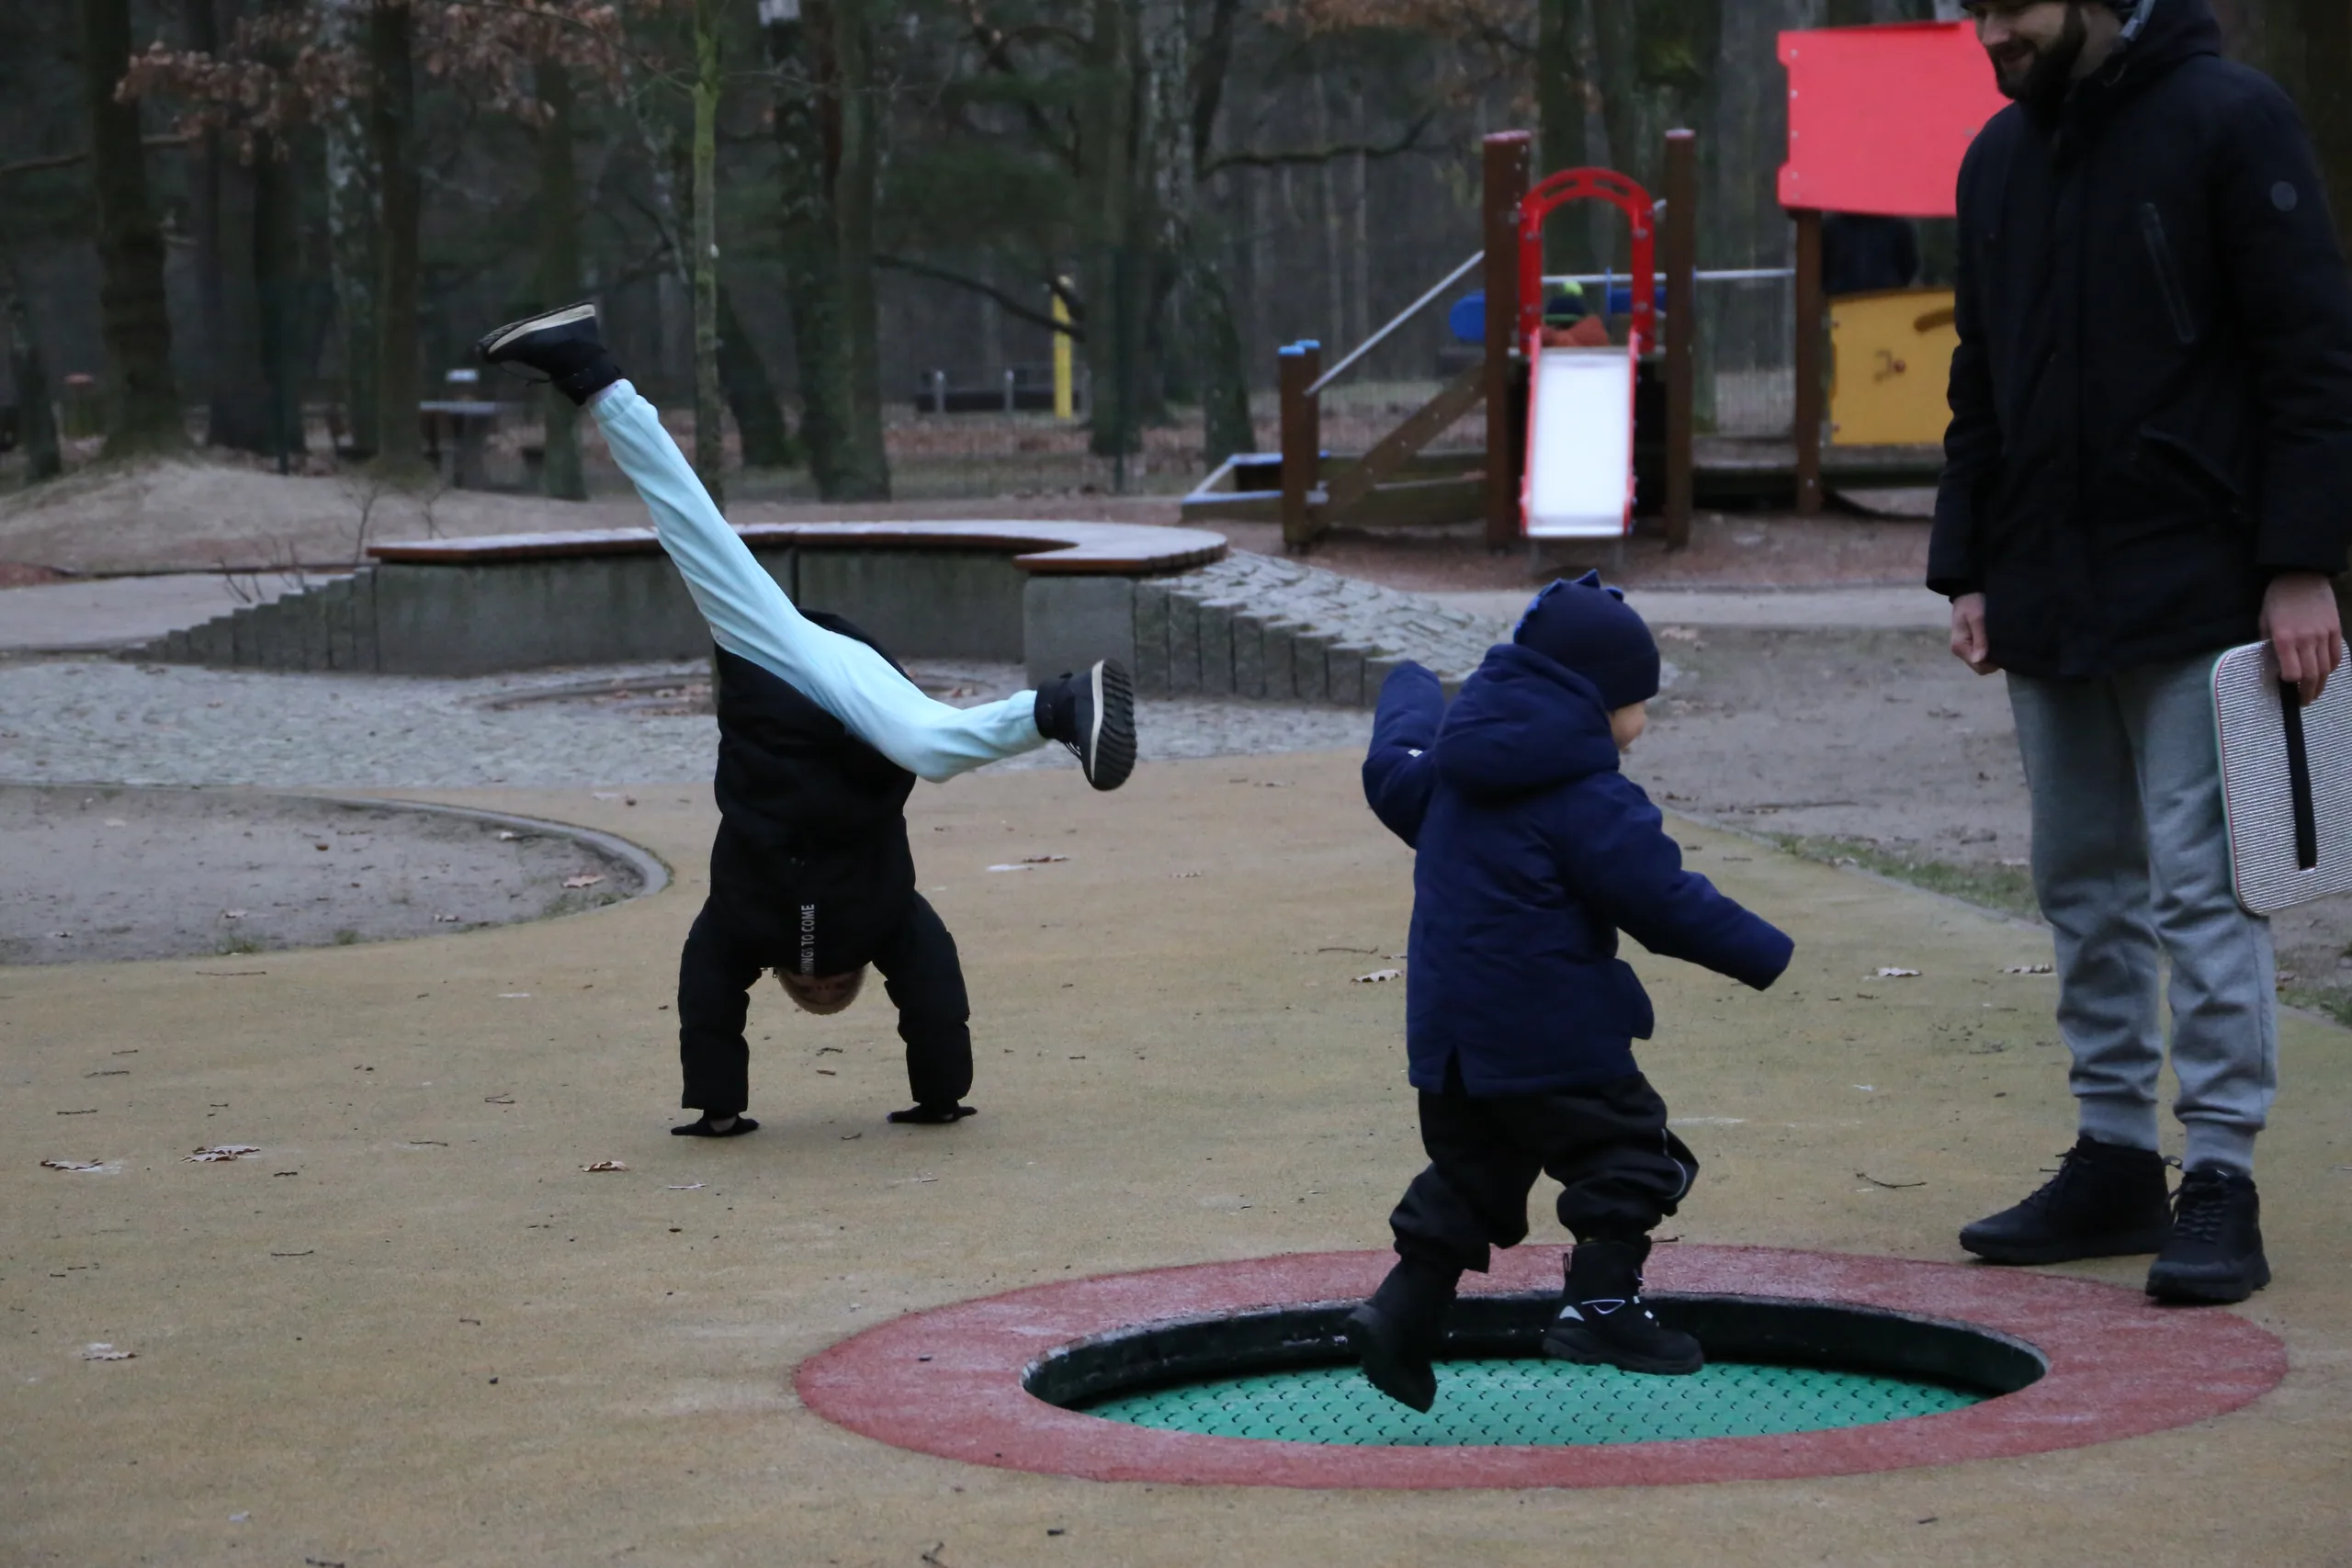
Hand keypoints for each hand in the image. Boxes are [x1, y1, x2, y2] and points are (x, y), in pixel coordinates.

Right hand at [1949, 593, 1998, 674]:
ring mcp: (1964, 648)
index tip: (2003, 650)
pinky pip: (1981, 654)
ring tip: (2000, 640)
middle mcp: (1960, 651)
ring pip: (1982, 661)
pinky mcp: (1969, 643)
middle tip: (2004, 644)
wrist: (1968, 591)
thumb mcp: (1978, 618)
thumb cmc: (1973, 603)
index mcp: (1960, 647)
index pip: (1979, 667)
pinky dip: (1990, 650)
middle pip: (1981, 667)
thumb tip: (1980, 660)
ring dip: (1992, 654)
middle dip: (1993, 659)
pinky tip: (1995, 639)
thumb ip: (1980, 639)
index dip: (1993, 662)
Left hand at [2262, 572, 2343, 703]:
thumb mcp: (2264, 621)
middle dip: (2307, 693)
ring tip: (2314, 693)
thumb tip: (2272, 662)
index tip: (2285, 687)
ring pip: (2326, 669)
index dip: (2289, 684)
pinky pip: (2336, 655)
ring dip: (2321, 685)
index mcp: (2284, 639)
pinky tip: (2325, 673)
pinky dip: (2331, 668)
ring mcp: (2323, 635)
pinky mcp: (2335, 629)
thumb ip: (2267, 643)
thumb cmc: (2277, 598)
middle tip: (2302, 701)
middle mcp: (2306, 640)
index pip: (2292, 673)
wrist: (2301, 575)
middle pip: (2311, 675)